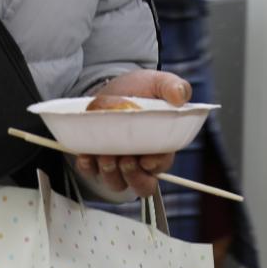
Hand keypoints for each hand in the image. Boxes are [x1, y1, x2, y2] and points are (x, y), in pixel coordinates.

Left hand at [73, 70, 189, 196]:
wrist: (111, 86)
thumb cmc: (140, 88)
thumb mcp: (158, 82)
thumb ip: (173, 86)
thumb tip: (180, 95)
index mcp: (160, 147)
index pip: (162, 165)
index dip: (156, 166)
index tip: (147, 160)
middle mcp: (140, 161)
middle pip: (142, 185)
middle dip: (134, 177)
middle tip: (126, 160)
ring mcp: (117, 163)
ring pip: (116, 183)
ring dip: (110, 172)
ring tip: (105, 154)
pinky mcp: (96, 161)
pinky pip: (90, 173)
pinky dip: (87, 166)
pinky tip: (86, 154)